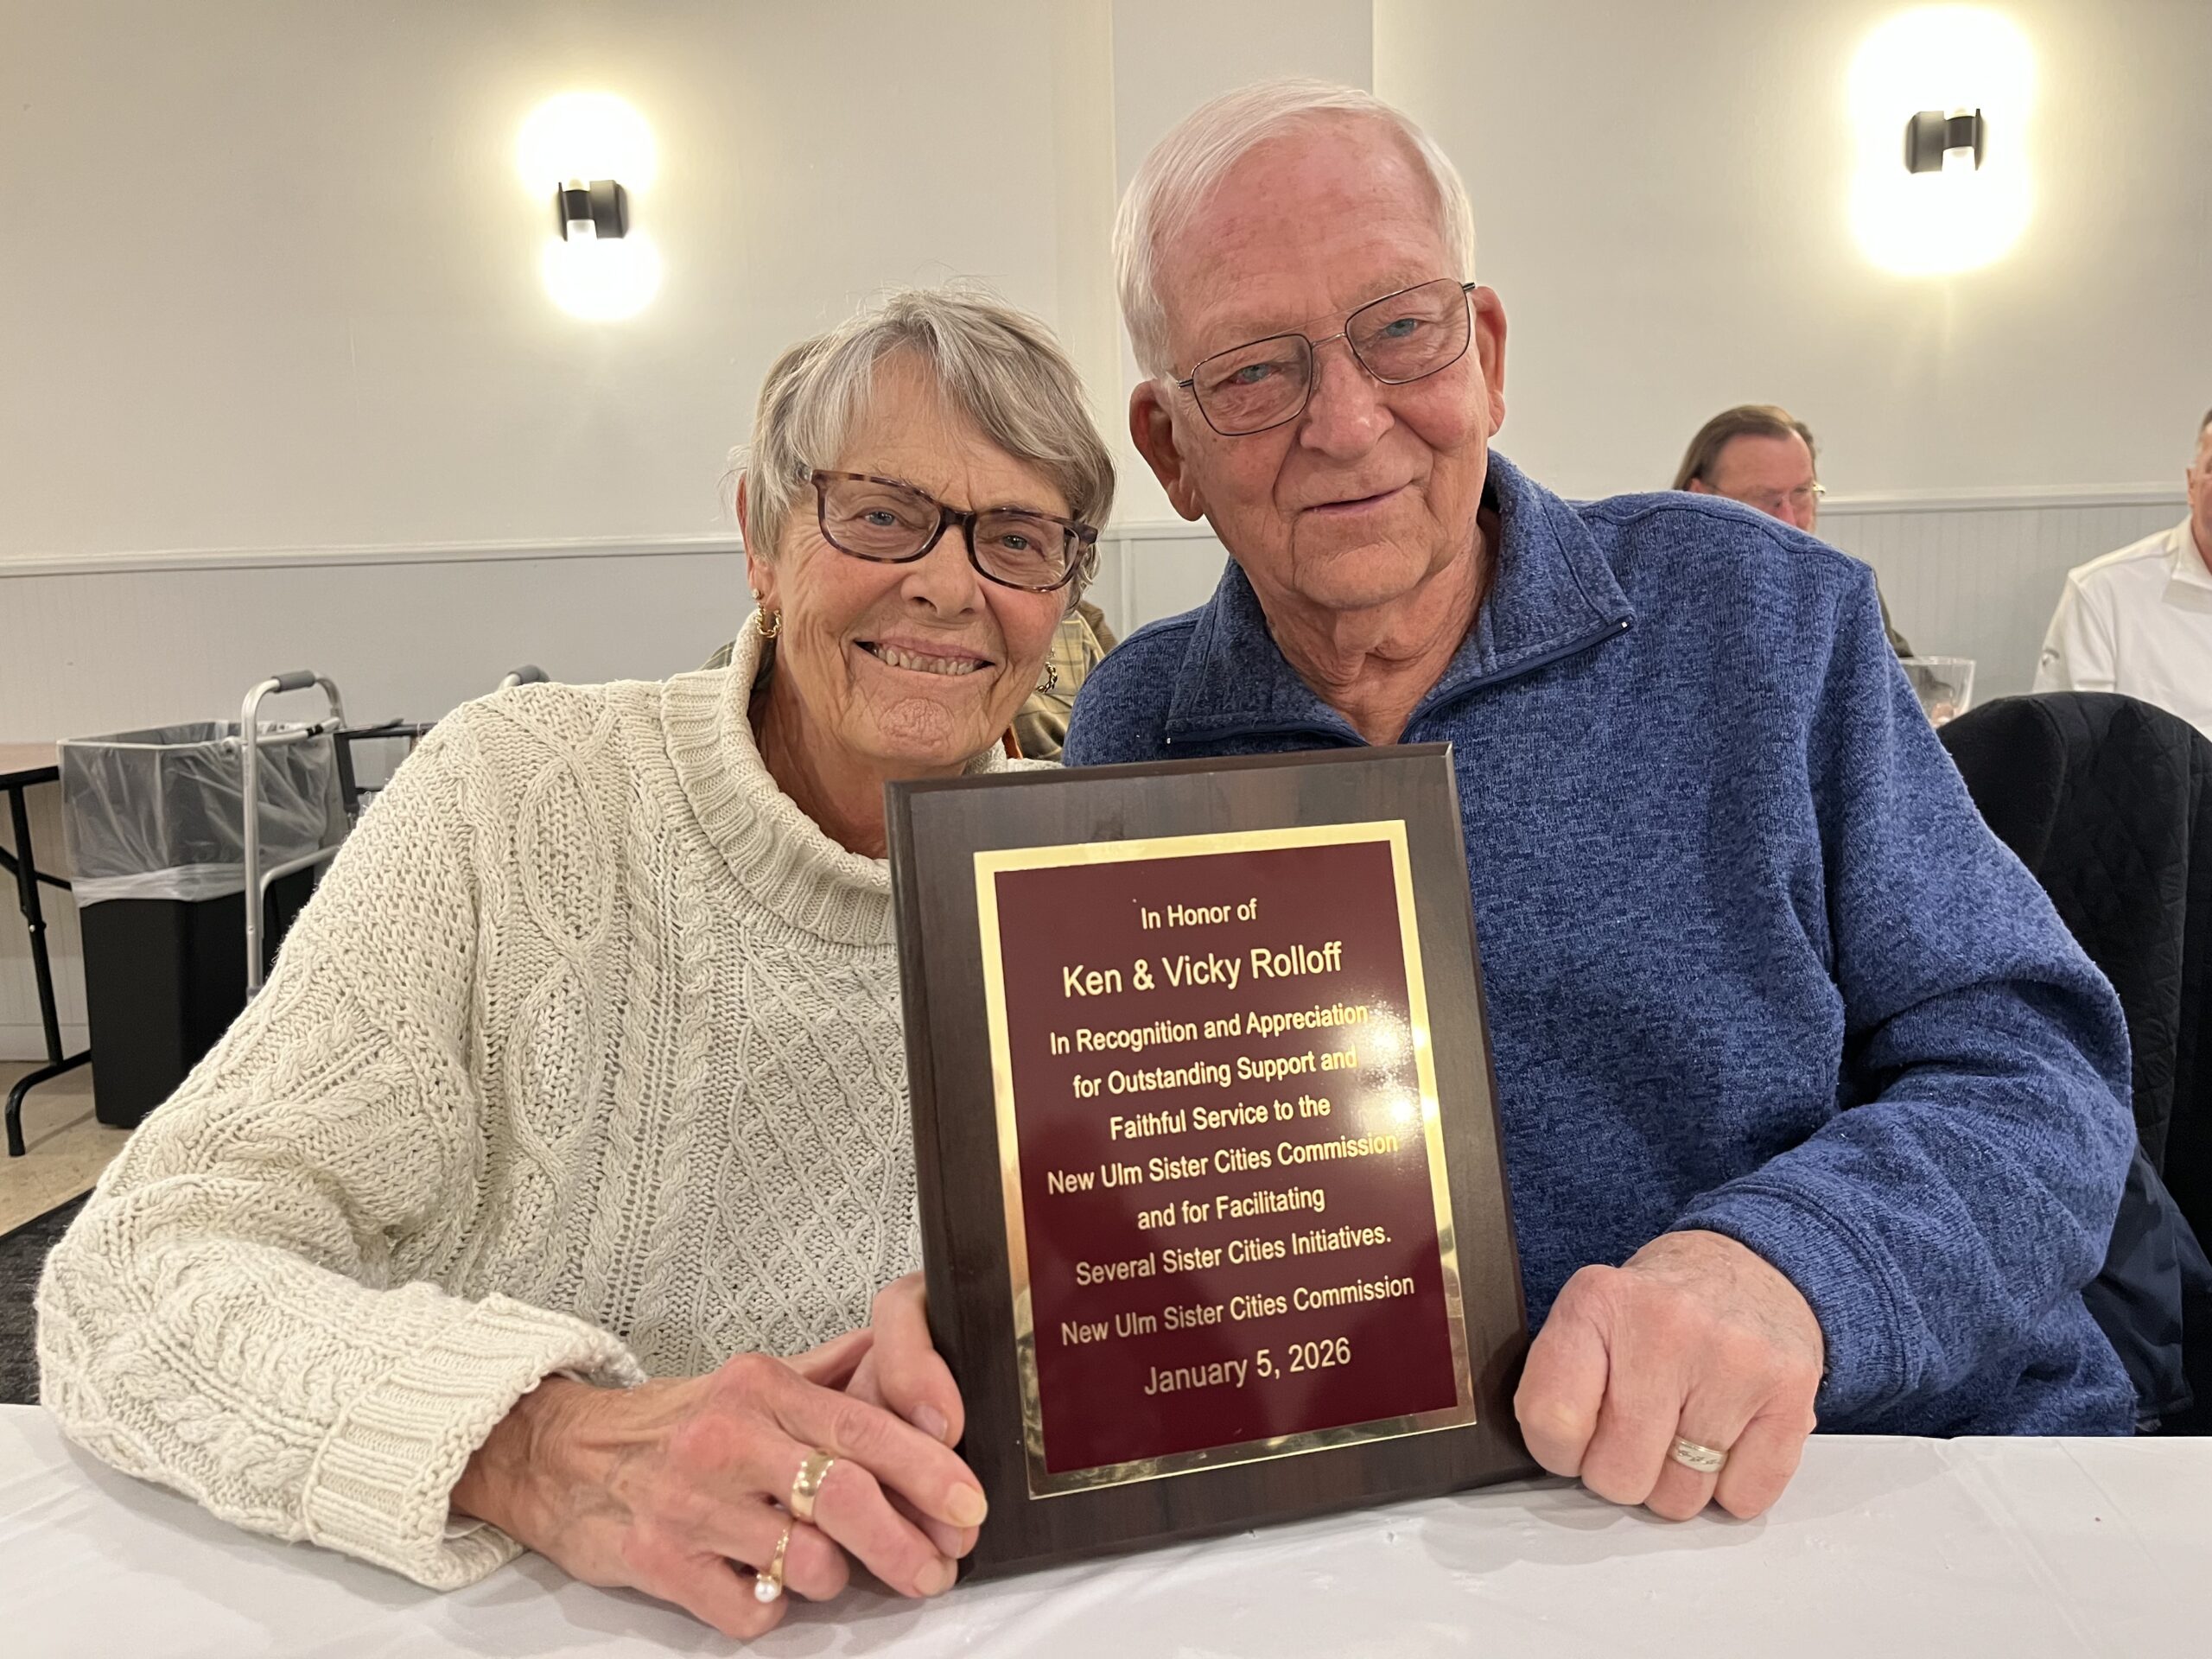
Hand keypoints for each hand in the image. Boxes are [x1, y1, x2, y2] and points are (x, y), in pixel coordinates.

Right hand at [451, 1329, 987, 1639]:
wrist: (560, 1456)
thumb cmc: (671, 1424)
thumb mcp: (749, 1380)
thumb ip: (828, 1372)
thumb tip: (898, 1353)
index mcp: (759, 1387)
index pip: (862, 1426)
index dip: (927, 1469)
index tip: (967, 1503)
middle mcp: (727, 1438)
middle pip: (845, 1498)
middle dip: (906, 1543)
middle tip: (936, 1568)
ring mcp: (689, 1502)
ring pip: (807, 1561)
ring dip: (837, 1579)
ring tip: (831, 1569)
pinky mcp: (657, 1561)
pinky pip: (750, 1610)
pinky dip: (772, 1609)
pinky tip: (762, 1585)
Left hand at [1514, 1229, 1823, 1521]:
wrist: (1751, 1265)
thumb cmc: (1660, 1306)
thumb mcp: (1591, 1314)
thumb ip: (1559, 1382)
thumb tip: (1555, 1466)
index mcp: (1597, 1303)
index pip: (1552, 1420)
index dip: (1559, 1450)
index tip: (1574, 1439)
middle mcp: (1667, 1327)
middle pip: (1618, 1474)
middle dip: (1620, 1471)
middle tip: (1634, 1434)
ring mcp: (1735, 1362)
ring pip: (1680, 1497)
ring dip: (1675, 1482)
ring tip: (1682, 1428)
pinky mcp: (1791, 1395)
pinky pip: (1743, 1499)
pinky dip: (1731, 1487)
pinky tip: (1726, 1436)